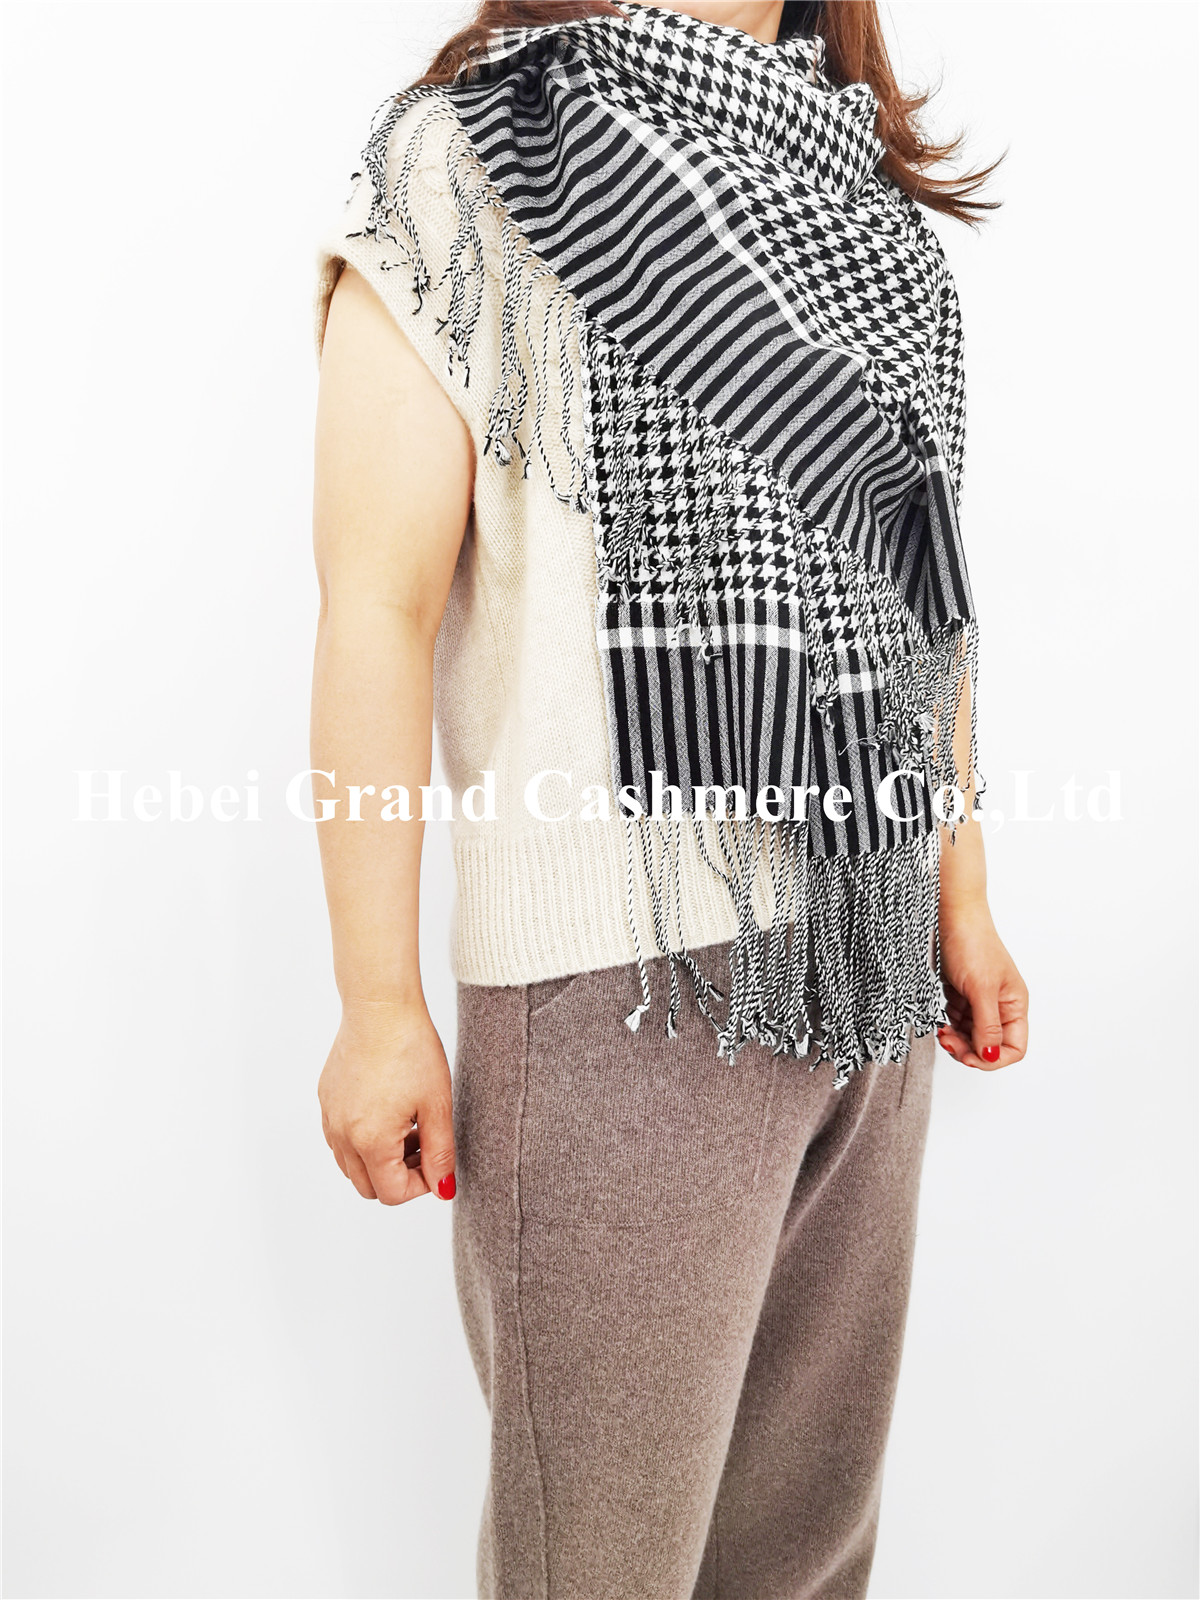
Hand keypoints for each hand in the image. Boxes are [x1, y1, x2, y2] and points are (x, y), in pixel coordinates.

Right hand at [318, 999, 455, 1203]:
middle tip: (425, 1144)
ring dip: (380, 1159)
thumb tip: (443, 1189)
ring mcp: (330, 1117)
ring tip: (408, 1125)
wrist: (380, 1006)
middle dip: (399, 1176)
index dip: (420, 1186)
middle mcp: (342, 1135)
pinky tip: (388, 1108)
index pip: (391, 1194)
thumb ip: (440, 1154)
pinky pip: (340, 1138)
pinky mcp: (326, 1099)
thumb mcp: (437, 1105)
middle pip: (367, 1186)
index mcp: (370, 1141)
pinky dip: (363, 1138)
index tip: (437, 1162)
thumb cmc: (411, 1049)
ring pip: (351, 1164)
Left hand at [936, 896, 1028, 1071]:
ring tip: (942, 1031)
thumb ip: (987, 1025)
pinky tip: (940, 1021)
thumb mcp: (981, 989)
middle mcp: (1000, 1006)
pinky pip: (958, 1022)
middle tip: (948, 1042)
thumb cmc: (972, 944)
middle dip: (969, 1050)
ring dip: (957, 1039)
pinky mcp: (962, 995)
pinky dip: (949, 1026)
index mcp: (1014, 1005)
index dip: (993, 1058)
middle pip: (990, 1045)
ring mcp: (980, 1001)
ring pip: (971, 1036)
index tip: (970, 1056)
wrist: (951, 917)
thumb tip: (990, 1056)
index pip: (1014, 1047)